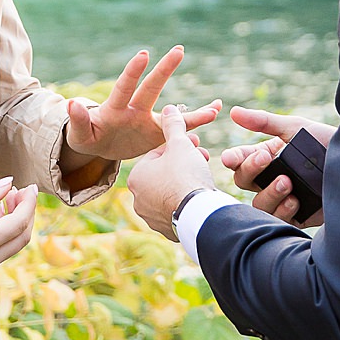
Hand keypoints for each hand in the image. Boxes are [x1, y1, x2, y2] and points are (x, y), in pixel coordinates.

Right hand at [0, 180, 36, 290]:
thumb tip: (8, 183)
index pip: (19, 222)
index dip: (29, 203)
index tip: (31, 187)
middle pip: (22, 237)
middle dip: (26, 213)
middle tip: (20, 192)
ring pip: (13, 246)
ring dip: (15, 223)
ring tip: (6, 200)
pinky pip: (0, 252)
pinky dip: (4, 234)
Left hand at [64, 46, 220, 165]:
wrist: (100, 146)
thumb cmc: (86, 135)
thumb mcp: (79, 133)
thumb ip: (77, 120)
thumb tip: (69, 104)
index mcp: (114, 108)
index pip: (124, 87)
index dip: (132, 72)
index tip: (143, 54)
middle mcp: (134, 109)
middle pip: (151, 88)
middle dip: (164, 69)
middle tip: (179, 50)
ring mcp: (148, 120)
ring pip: (173, 113)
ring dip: (193, 108)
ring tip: (215, 102)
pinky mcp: (158, 134)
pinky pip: (180, 129)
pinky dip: (198, 121)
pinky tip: (215, 112)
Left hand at [127, 106, 214, 241]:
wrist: (198, 213)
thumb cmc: (185, 175)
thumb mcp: (179, 144)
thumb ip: (172, 125)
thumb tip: (169, 109)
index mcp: (135, 177)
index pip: (158, 155)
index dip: (179, 146)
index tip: (194, 143)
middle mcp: (138, 199)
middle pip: (165, 174)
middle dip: (183, 164)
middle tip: (202, 157)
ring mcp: (152, 217)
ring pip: (171, 192)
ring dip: (186, 182)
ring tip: (203, 177)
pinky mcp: (168, 230)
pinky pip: (178, 210)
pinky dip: (188, 202)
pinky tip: (200, 198)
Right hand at [221, 107, 334, 225]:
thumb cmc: (326, 142)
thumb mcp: (295, 128)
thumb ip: (264, 122)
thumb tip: (233, 112)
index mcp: (267, 157)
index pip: (240, 160)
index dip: (233, 159)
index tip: (231, 158)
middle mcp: (271, 178)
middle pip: (243, 182)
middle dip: (251, 171)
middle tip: (266, 159)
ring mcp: (283, 199)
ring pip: (258, 205)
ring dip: (269, 193)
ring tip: (286, 182)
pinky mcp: (298, 216)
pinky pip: (279, 220)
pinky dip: (284, 209)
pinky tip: (296, 200)